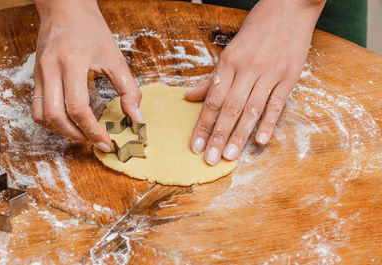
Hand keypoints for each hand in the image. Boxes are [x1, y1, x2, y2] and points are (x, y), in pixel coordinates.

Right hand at [32, 0, 141, 151]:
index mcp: (72, 63)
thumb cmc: (91, 30)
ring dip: (62, 132)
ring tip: (83, 135)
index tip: (106, 142)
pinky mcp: (36, 77)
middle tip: (96, 141)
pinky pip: (37, 108)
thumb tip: (136, 117)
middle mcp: (51, 70)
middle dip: (77, 136)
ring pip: (42, 116)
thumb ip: (128, 89)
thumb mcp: (115, 58)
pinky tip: (68, 123)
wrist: (66, 9)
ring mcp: (40, 74)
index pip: (78, 108)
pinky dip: (52, 122)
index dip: (93, 131)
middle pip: (56, 116)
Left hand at [185, 0, 325, 164]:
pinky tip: (260, 141)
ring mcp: (270, 73)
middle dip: (218, 136)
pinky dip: (269, 123)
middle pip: (230, 108)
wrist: (290, 7)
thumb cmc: (257, 28)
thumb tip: (190, 97)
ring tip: (229, 156)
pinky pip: (277, 104)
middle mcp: (248, 69)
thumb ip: (211, 77)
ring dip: (239, 135)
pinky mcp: (289, 77)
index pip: (212, 100)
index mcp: (229, 62)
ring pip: (251, 110)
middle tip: (210, 159)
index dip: (203, 124)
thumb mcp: (230, 49)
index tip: (196, 145)